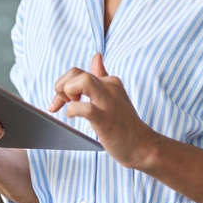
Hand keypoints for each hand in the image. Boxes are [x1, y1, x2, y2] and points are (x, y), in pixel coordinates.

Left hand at [49, 53, 158, 168]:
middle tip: (62, 103)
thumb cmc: (124, 123)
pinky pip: (85, 108)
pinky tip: (73, 117)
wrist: (143, 146)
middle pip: (76, 73)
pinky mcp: (105, 119)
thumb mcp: (114, 95)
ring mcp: (108, 103)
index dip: (63, 84)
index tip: (60, 100)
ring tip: (69, 106)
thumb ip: (103, 76)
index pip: (78, 72)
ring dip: (67, 93)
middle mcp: (109, 88)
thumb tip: (97, 56)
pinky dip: (73, 110)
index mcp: (110, 82)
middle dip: (61, 86)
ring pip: (82, 82)